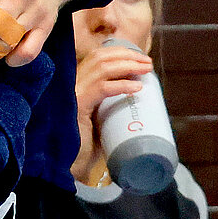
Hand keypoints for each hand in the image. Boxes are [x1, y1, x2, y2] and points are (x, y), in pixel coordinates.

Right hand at [70, 35, 152, 181]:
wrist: (70, 166)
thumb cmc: (85, 144)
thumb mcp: (100, 118)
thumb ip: (110, 105)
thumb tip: (139, 94)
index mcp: (77, 84)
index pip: (96, 56)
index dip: (119, 52)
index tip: (140, 58)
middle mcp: (72, 84)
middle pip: (100, 57)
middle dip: (126, 55)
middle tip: (147, 62)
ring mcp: (72, 93)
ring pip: (101, 67)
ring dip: (127, 65)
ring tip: (145, 70)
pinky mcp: (77, 106)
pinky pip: (101, 89)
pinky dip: (121, 86)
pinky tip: (136, 88)